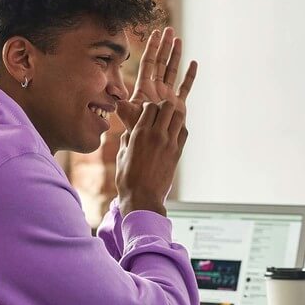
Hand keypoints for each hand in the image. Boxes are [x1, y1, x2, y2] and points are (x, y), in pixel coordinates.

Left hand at [116, 28, 197, 130]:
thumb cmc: (135, 130)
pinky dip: (190, 76)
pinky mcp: (178, 104)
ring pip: (173, 70)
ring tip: (179, 40)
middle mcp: (156, 88)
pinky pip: (185, 87)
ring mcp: (168, 95)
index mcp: (144, 87)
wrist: (148, 143)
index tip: (156, 33)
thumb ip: (121, 104)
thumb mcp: (127, 114)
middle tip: (169, 30)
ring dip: (176, 55)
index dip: (152, 48)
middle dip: (165, 46)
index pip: (149, 63)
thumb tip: (113, 95)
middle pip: (162, 62)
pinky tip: (194, 63)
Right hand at [116, 100, 188, 216]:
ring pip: (178, 117)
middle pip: (167, 107)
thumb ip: (126, 140)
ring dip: (173, 116)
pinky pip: (183, 133)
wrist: (143, 198)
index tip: (146, 112)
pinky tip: (173, 133)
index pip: (150, 107)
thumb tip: (129, 132)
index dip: (148, 106)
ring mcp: (170, 144)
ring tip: (167, 122)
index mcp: (140, 133)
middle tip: (159, 114)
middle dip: (163, 107)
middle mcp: (156, 135)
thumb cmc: (128, 180)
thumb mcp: (121, 156)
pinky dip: (180, 128)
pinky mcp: (177, 153)